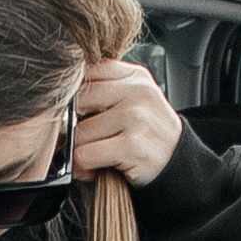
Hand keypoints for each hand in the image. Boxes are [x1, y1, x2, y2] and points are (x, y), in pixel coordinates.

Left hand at [73, 58, 183, 191]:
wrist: (178, 164)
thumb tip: (61, 96)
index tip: (80, 111)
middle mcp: (137, 92)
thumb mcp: (135, 99)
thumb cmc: (148, 133)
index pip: (88, 72)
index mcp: (135, 76)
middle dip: (75, 123)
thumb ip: (106, 88)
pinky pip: (86, 154)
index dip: (76, 94)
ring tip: (98, 155)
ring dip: (82, 150)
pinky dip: (85, 167)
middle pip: (79, 101)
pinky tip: (99, 168)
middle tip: (87, 137)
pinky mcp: (132, 145)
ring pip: (80, 131)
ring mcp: (136, 117)